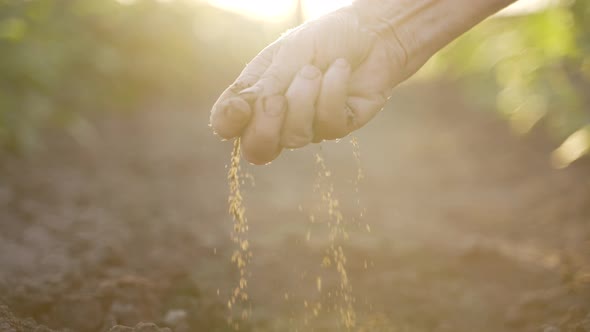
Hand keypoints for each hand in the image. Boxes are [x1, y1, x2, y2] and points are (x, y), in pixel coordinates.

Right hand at [210, 3, 413, 164]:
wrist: (372, 32)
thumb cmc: (325, 39)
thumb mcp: (288, 55)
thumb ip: (264, 86)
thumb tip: (237, 111)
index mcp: (256, 94)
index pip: (228, 124)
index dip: (227, 124)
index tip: (239, 107)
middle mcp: (278, 117)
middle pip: (258, 150)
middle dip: (266, 126)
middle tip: (278, 99)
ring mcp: (309, 126)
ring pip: (295, 137)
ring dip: (304, 98)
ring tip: (316, 69)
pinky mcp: (338, 127)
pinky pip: (328, 124)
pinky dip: (333, 91)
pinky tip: (340, 70)